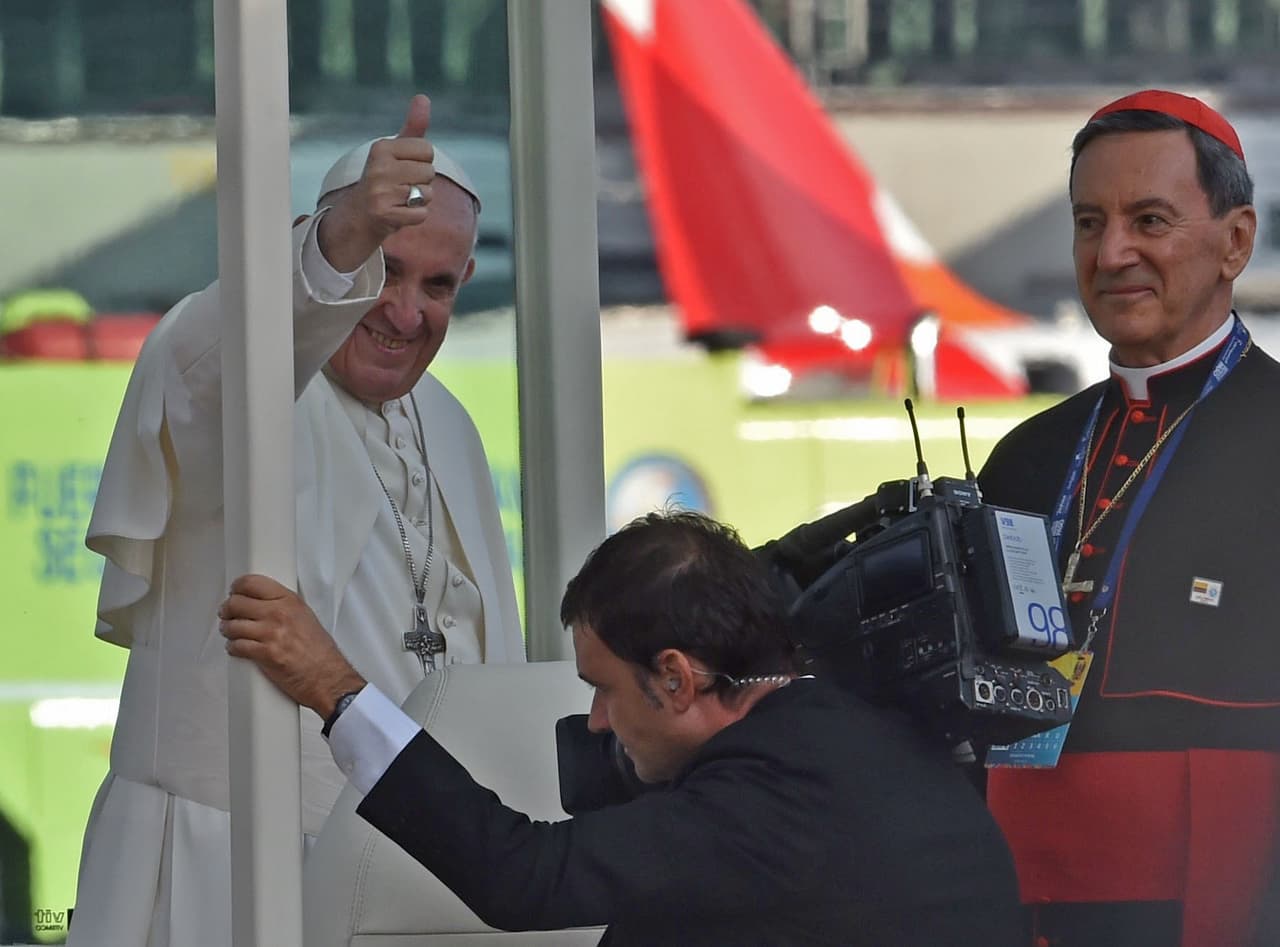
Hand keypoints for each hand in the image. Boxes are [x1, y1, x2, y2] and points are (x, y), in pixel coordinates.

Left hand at [220, 574, 365, 718]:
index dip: (237, 587)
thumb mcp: (305, 616)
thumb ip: (283, 606)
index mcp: (290, 601)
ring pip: (232, 625)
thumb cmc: (320, 652)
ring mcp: (271, 633)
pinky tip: (236, 647)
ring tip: (230, 632)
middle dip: (227, 609)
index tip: (234, 591)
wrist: (327, 677)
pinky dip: (232, 648)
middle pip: (237, 603)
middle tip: (227, 613)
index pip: (253, 583)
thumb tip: (261, 602)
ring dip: (227, 630)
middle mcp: (280, 613)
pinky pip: (236, 646)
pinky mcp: (265, 654)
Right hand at [317, 93, 435, 271]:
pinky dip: (415, 217)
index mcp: (381, 148)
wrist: (358, 217)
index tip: (403, 169)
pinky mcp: (384, 214)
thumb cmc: (384, 180)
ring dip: (419, 201)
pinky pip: (422, 214)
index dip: (422, 162)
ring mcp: (380, 192)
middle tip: (400, 188)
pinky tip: (398, 214)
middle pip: (429, 172)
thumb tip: (423, 97)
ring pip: (427, 194)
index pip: (427, 150)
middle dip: (421, 183)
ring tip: (399, 200)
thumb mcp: (396, 151)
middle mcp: (377, 167)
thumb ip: (412, 127)